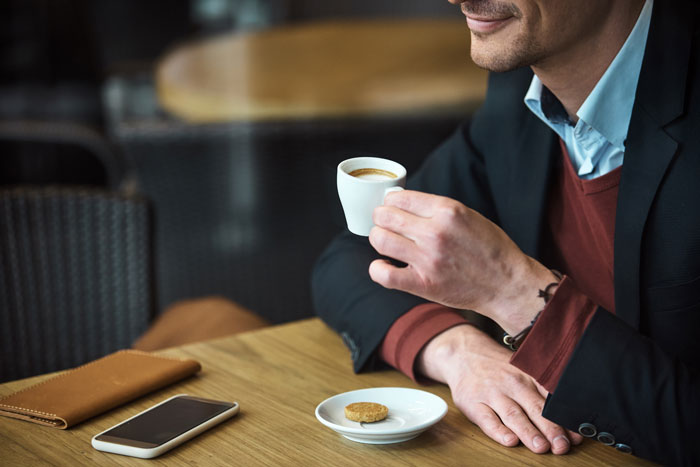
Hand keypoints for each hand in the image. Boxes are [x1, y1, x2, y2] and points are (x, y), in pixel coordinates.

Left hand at [369, 190, 556, 334]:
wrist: (507, 284)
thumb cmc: (490, 249)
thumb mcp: (468, 216)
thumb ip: (437, 210)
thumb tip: (402, 203)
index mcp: (448, 211)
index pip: (400, 198)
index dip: (390, 202)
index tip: (392, 208)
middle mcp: (436, 232)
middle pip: (385, 216)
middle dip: (381, 218)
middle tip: (385, 224)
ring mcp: (428, 259)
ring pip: (380, 240)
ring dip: (378, 239)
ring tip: (386, 242)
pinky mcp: (423, 284)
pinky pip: (384, 274)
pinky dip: (378, 268)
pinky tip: (385, 265)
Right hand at [417, 324, 582, 453]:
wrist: (463, 353)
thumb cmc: (496, 367)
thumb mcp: (522, 370)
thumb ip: (541, 390)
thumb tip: (569, 414)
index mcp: (527, 377)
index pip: (549, 400)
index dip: (563, 419)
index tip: (576, 436)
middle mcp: (512, 385)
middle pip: (534, 409)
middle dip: (550, 429)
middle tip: (562, 446)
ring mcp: (492, 394)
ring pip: (513, 415)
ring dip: (528, 432)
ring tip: (541, 447)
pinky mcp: (473, 403)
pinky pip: (487, 419)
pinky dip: (498, 431)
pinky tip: (509, 440)